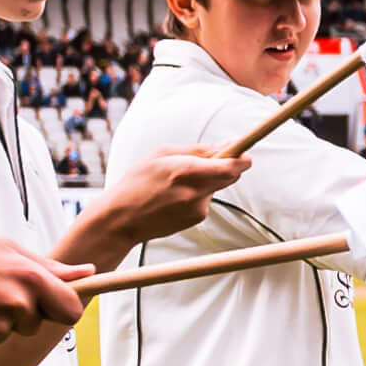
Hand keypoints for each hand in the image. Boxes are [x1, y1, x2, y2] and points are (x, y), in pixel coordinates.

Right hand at [0, 236, 85, 349]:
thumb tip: (89, 272)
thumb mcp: (3, 249)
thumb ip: (48, 266)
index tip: (51, 306)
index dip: (63, 310)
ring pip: (7, 335)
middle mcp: (15, 304)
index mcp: (29, 277)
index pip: (71, 310)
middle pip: (38, 324)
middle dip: (22, 314)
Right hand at [91, 144, 247, 246]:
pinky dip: (198, 193)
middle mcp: (194, 193)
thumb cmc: (137, 182)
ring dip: (207, 180)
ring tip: (176, 182)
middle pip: (230, 177)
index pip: (229, 167)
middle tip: (214, 158)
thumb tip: (228, 145)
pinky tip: (175, 196)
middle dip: (228, 166)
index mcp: (184, 172)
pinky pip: (206, 200)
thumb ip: (198, 150)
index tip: (244, 153)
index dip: (241, 159)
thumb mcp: (161, 156)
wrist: (121, 219)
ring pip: (216, 187)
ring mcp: (198, 209)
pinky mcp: (197, 220)